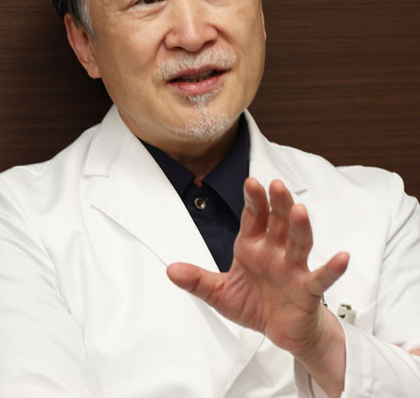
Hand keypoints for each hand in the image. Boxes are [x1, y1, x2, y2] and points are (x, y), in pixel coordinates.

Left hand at [167, 178, 348, 395]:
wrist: (282, 331)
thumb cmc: (257, 304)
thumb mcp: (221, 294)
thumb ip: (198, 281)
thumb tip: (170, 270)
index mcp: (254, 247)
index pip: (254, 218)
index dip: (253, 200)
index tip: (250, 182)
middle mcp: (276, 251)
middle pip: (278, 222)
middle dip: (277, 203)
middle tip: (275, 185)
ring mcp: (294, 268)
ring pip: (299, 243)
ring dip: (299, 227)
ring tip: (299, 211)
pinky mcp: (308, 290)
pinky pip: (321, 278)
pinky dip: (332, 268)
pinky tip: (342, 257)